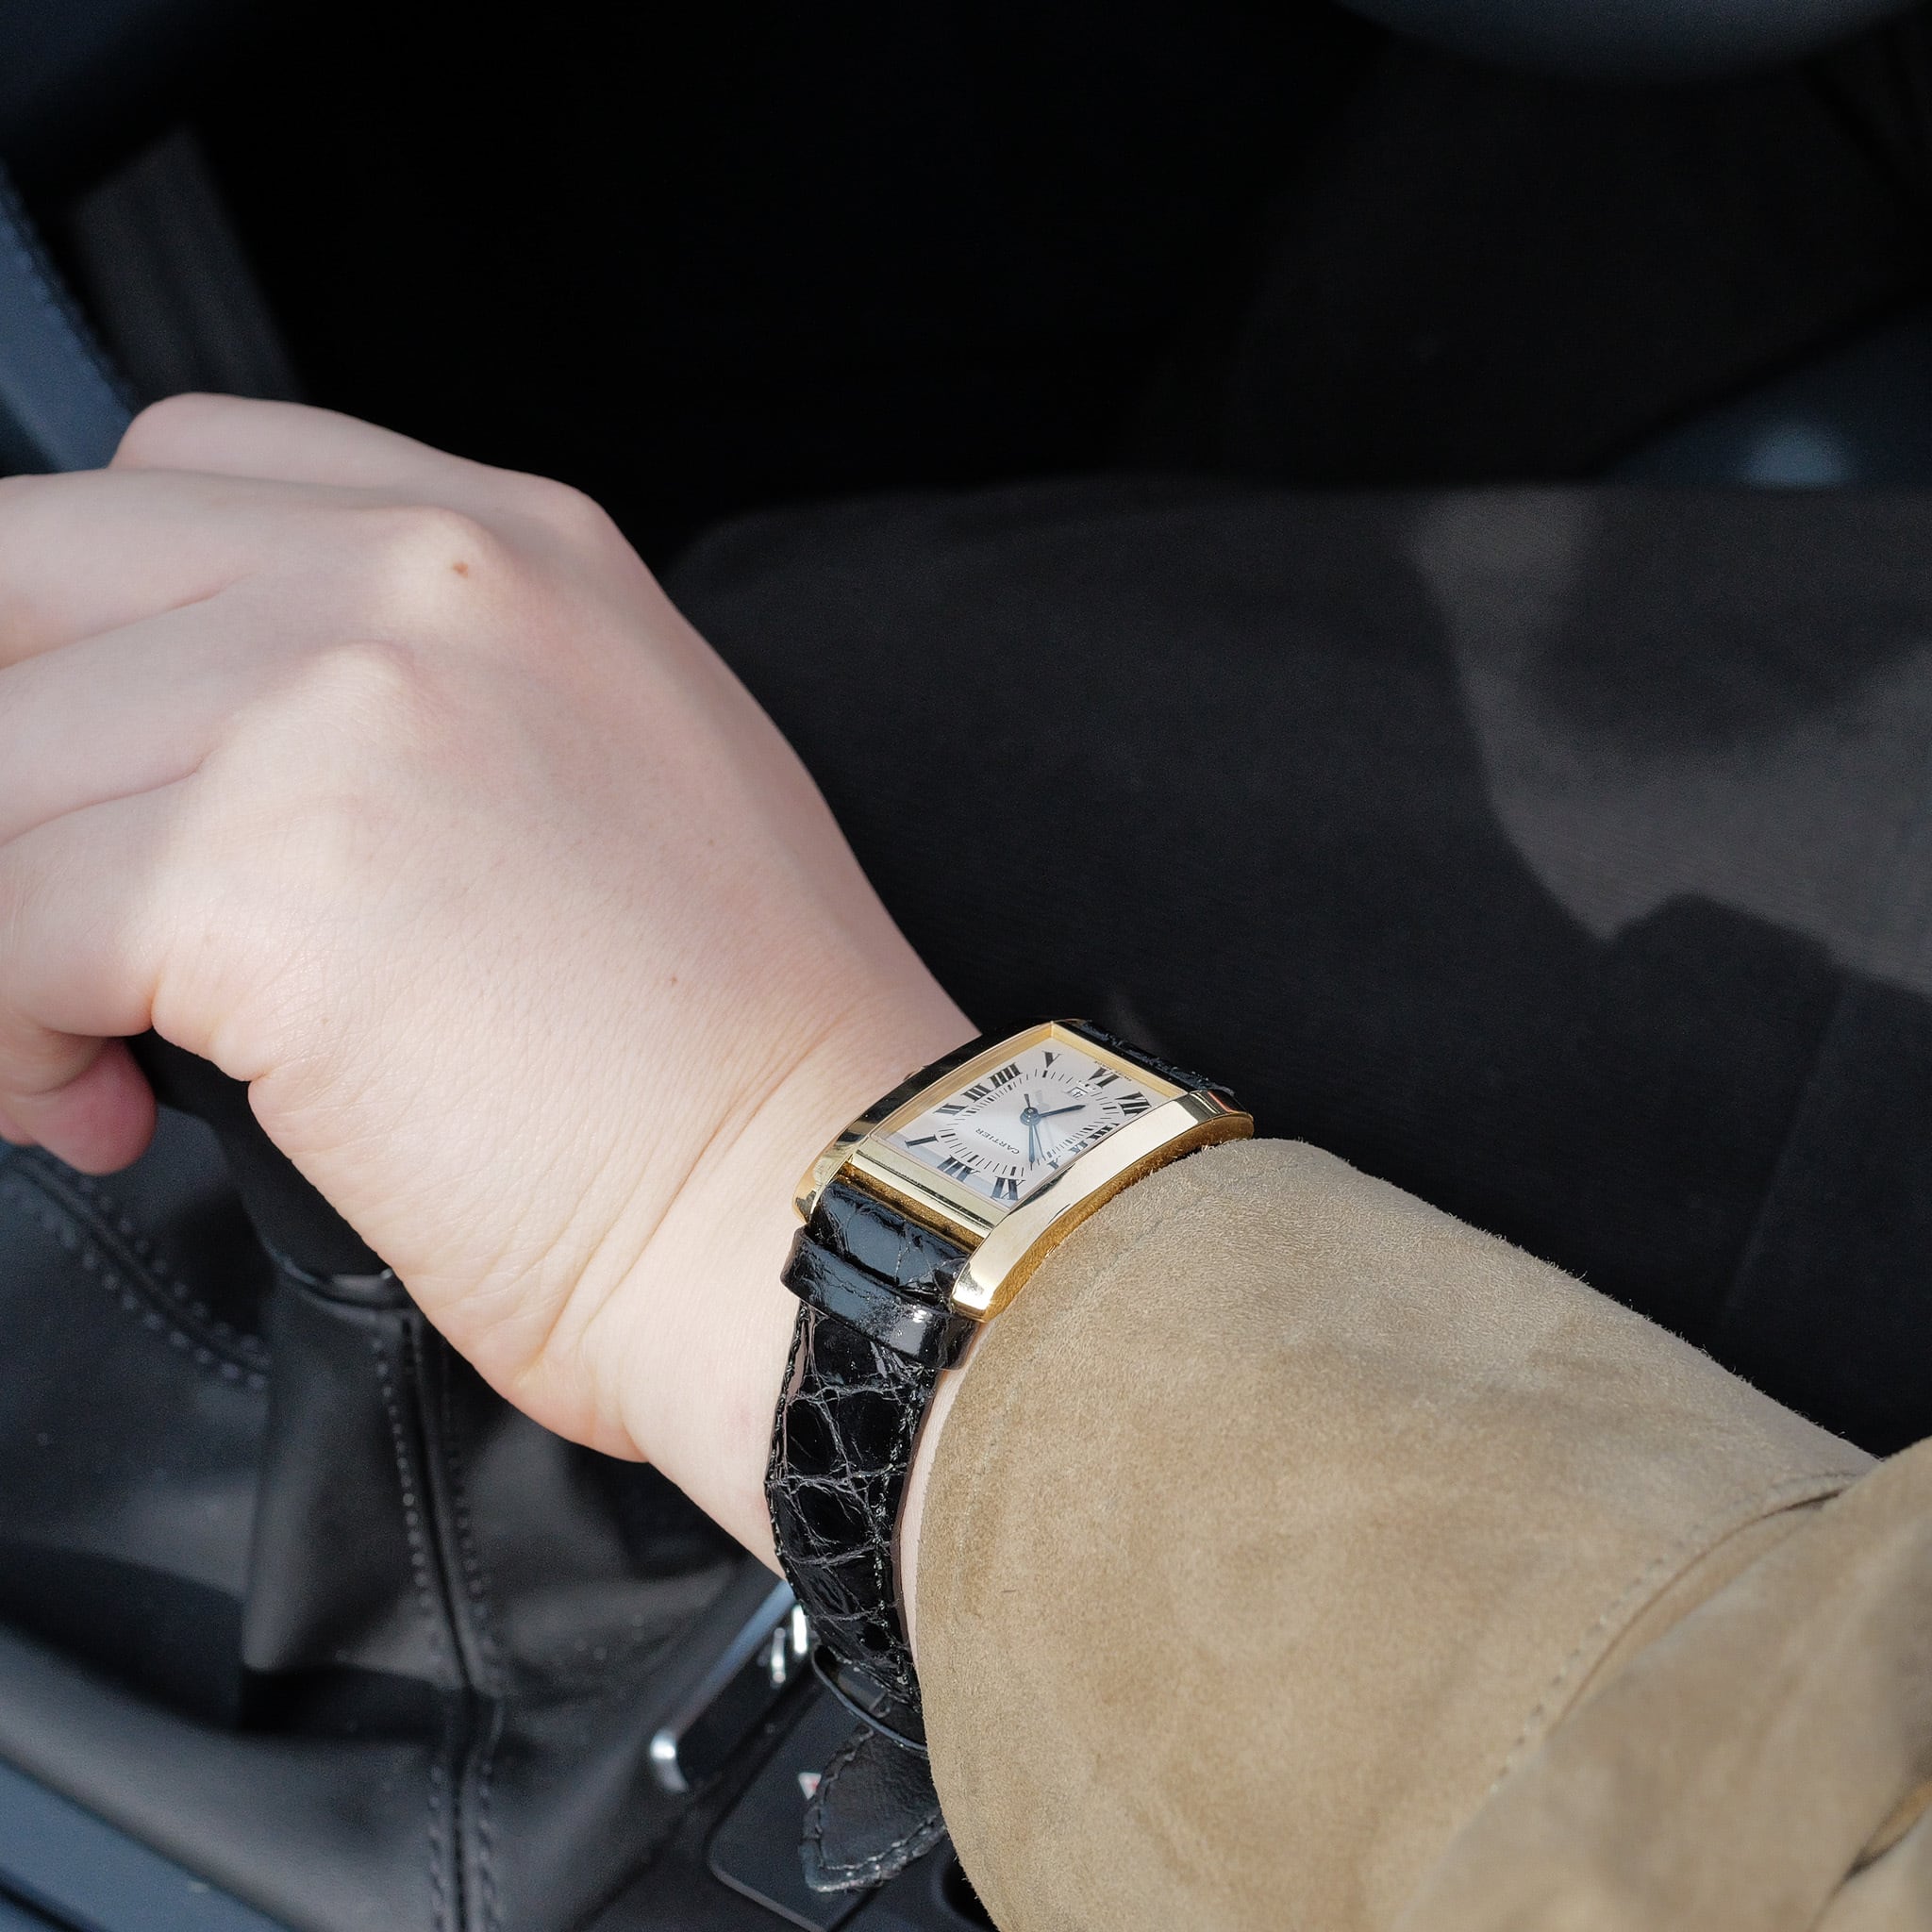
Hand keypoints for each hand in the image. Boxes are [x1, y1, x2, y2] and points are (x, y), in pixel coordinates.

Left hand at [0, 397, 970, 1557]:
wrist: (820, 1204)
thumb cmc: (725, 1053)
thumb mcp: (602, 778)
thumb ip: (414, 701)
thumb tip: (198, 761)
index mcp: (512, 546)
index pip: (174, 477)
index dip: (83, 637)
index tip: (75, 774)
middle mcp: (428, 575)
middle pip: (31, 575)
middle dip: (7, 757)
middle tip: (36, 909)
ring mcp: (347, 699)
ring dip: (0, 922)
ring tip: (83, 1050)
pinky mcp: (272, 867)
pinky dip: (8, 1039)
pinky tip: (105, 1111)